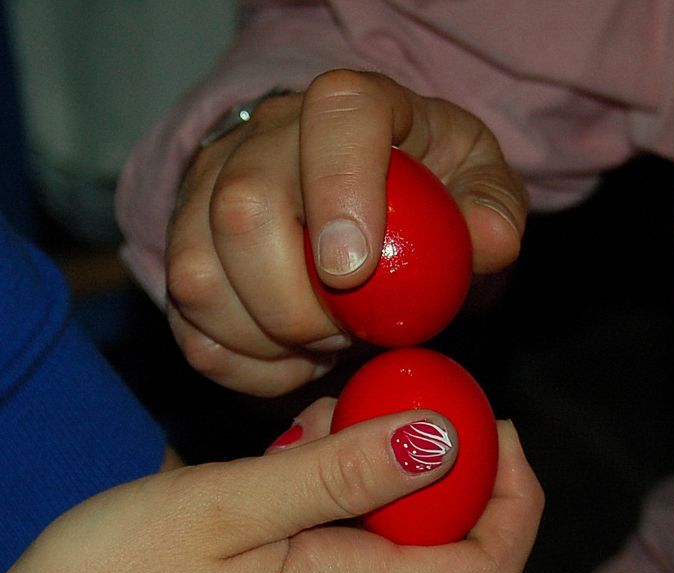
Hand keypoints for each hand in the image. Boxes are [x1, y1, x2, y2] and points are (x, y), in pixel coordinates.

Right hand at [0, 398, 541, 572]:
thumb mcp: (228, 506)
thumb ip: (338, 473)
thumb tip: (443, 439)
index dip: (517, 502)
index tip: (493, 426)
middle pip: (441, 541)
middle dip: (446, 463)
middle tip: (407, 390)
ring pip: (380, 527)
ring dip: (377, 463)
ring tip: (339, 406)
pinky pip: (328, 530)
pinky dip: (327, 478)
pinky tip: (291, 440)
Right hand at [166, 70, 527, 394]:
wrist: (352, 201)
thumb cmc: (420, 194)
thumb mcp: (474, 187)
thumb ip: (490, 209)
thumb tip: (487, 241)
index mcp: (348, 106)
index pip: (335, 117)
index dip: (340, 189)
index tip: (354, 271)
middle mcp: (262, 139)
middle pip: (243, 211)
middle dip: (299, 303)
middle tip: (348, 330)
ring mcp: (206, 194)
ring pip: (198, 275)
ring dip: (266, 339)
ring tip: (321, 344)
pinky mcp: (183, 254)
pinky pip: (190, 326)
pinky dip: (243, 366)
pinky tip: (288, 360)